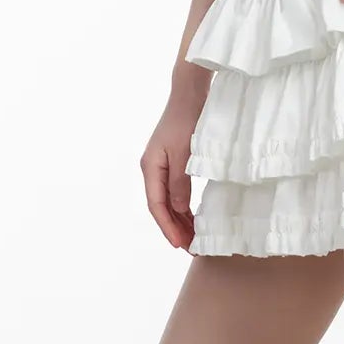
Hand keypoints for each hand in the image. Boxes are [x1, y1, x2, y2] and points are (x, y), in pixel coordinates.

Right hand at [141, 80, 206, 249]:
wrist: (189, 94)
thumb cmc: (186, 121)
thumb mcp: (185, 155)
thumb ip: (181, 184)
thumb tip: (180, 210)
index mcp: (150, 167)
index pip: (156, 205)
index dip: (168, 227)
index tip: (180, 244)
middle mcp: (152, 169)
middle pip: (161, 206)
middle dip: (175, 228)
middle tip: (191, 248)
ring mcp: (161, 166)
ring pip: (168, 200)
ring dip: (180, 219)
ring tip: (193, 238)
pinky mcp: (172, 162)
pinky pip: (174, 191)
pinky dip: (183, 206)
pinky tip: (193, 217)